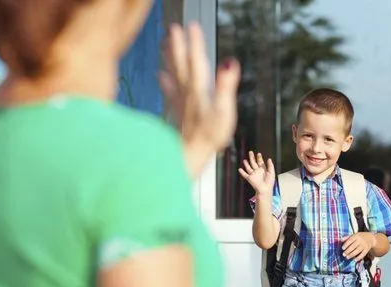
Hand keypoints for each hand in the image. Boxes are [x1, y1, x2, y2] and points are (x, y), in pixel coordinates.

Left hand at [159, 22, 240, 175]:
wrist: (190, 156)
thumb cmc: (209, 137)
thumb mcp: (225, 111)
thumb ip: (226, 86)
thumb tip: (230, 62)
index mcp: (199, 90)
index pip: (197, 61)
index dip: (195, 43)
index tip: (192, 26)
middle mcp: (187, 93)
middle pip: (181, 64)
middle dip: (178, 45)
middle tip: (173, 28)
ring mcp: (181, 103)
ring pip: (173, 74)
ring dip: (169, 58)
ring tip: (165, 43)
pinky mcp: (178, 113)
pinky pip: (170, 92)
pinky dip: (165, 82)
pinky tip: (160, 75)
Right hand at [238, 151, 275, 194]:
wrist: (265, 189)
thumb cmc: (269, 182)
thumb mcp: (272, 172)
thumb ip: (270, 165)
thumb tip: (269, 159)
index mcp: (263, 170)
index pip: (260, 162)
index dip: (259, 158)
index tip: (259, 154)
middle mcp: (257, 171)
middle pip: (254, 163)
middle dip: (252, 157)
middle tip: (250, 152)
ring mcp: (253, 175)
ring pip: (249, 168)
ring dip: (246, 164)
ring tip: (244, 160)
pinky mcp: (249, 178)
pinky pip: (245, 174)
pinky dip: (242, 172)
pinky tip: (240, 169)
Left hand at [342, 233, 376, 261]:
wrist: (371, 238)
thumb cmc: (360, 237)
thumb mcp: (354, 235)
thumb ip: (347, 237)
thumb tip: (340, 240)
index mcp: (356, 236)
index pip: (350, 240)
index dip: (346, 244)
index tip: (342, 248)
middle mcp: (360, 241)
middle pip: (353, 246)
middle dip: (348, 251)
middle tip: (343, 254)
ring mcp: (364, 245)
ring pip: (357, 251)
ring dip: (352, 255)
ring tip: (347, 257)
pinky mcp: (366, 250)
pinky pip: (363, 254)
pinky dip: (359, 257)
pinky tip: (354, 260)